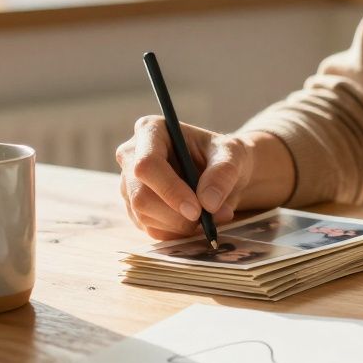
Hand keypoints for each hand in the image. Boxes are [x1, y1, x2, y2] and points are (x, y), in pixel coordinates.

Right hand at [115, 117, 254, 240]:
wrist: (220, 174)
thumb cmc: (223, 156)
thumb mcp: (233, 155)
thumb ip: (223, 173)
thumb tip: (208, 203)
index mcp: (151, 130)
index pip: (147, 164)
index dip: (169, 190)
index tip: (197, 209)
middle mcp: (132, 155)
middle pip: (140, 195)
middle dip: (175, 214)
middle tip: (207, 220)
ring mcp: (129, 183)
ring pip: (144, 216)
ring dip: (180, 225)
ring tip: (209, 217)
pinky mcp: (134, 207)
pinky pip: (150, 229)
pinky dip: (176, 232)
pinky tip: (194, 221)